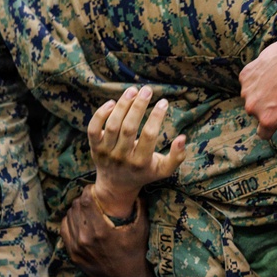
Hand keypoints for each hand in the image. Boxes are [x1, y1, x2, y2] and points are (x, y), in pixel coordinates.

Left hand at [61, 186, 156, 276]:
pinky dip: (69, 222)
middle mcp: (85, 239)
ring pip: (68, 217)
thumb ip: (139, 206)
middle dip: (82, 198)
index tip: (95, 188)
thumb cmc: (137, 252)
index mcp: (101, 230)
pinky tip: (78, 219)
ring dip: (76, 210)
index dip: (88, 190)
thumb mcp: (142, 227)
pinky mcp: (73, 255)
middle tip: (91, 196)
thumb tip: (136, 188)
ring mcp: (77, 248)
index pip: (85, 201)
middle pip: (75, 207)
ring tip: (85, 207)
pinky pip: (64, 231)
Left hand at [89, 86, 185, 217]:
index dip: (156, 117)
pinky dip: (100, 114)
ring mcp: (106, 152)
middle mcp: (122, 158)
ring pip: (112, 125)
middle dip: (138, 106)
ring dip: (122, 105)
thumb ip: (176, 157)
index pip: (149, 136)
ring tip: (133, 90)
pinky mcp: (94, 147)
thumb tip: (182, 138)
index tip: (164, 102)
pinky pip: (93, 128)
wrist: (116, 186)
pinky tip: (112, 102)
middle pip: (129, 128)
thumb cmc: (144, 173)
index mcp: (141, 162)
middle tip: (148, 90)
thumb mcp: (163, 170)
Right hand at [240, 13, 276, 139]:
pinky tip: (271, 72)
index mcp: (267, 120)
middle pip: (256, 114)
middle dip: (265, 108)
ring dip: (260, 93)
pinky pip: (248, 82)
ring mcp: (247, 90)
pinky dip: (256, 79)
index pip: (263, 133)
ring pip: (251, 97)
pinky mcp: (245, 75)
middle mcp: (253, 108)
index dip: (272, 126)